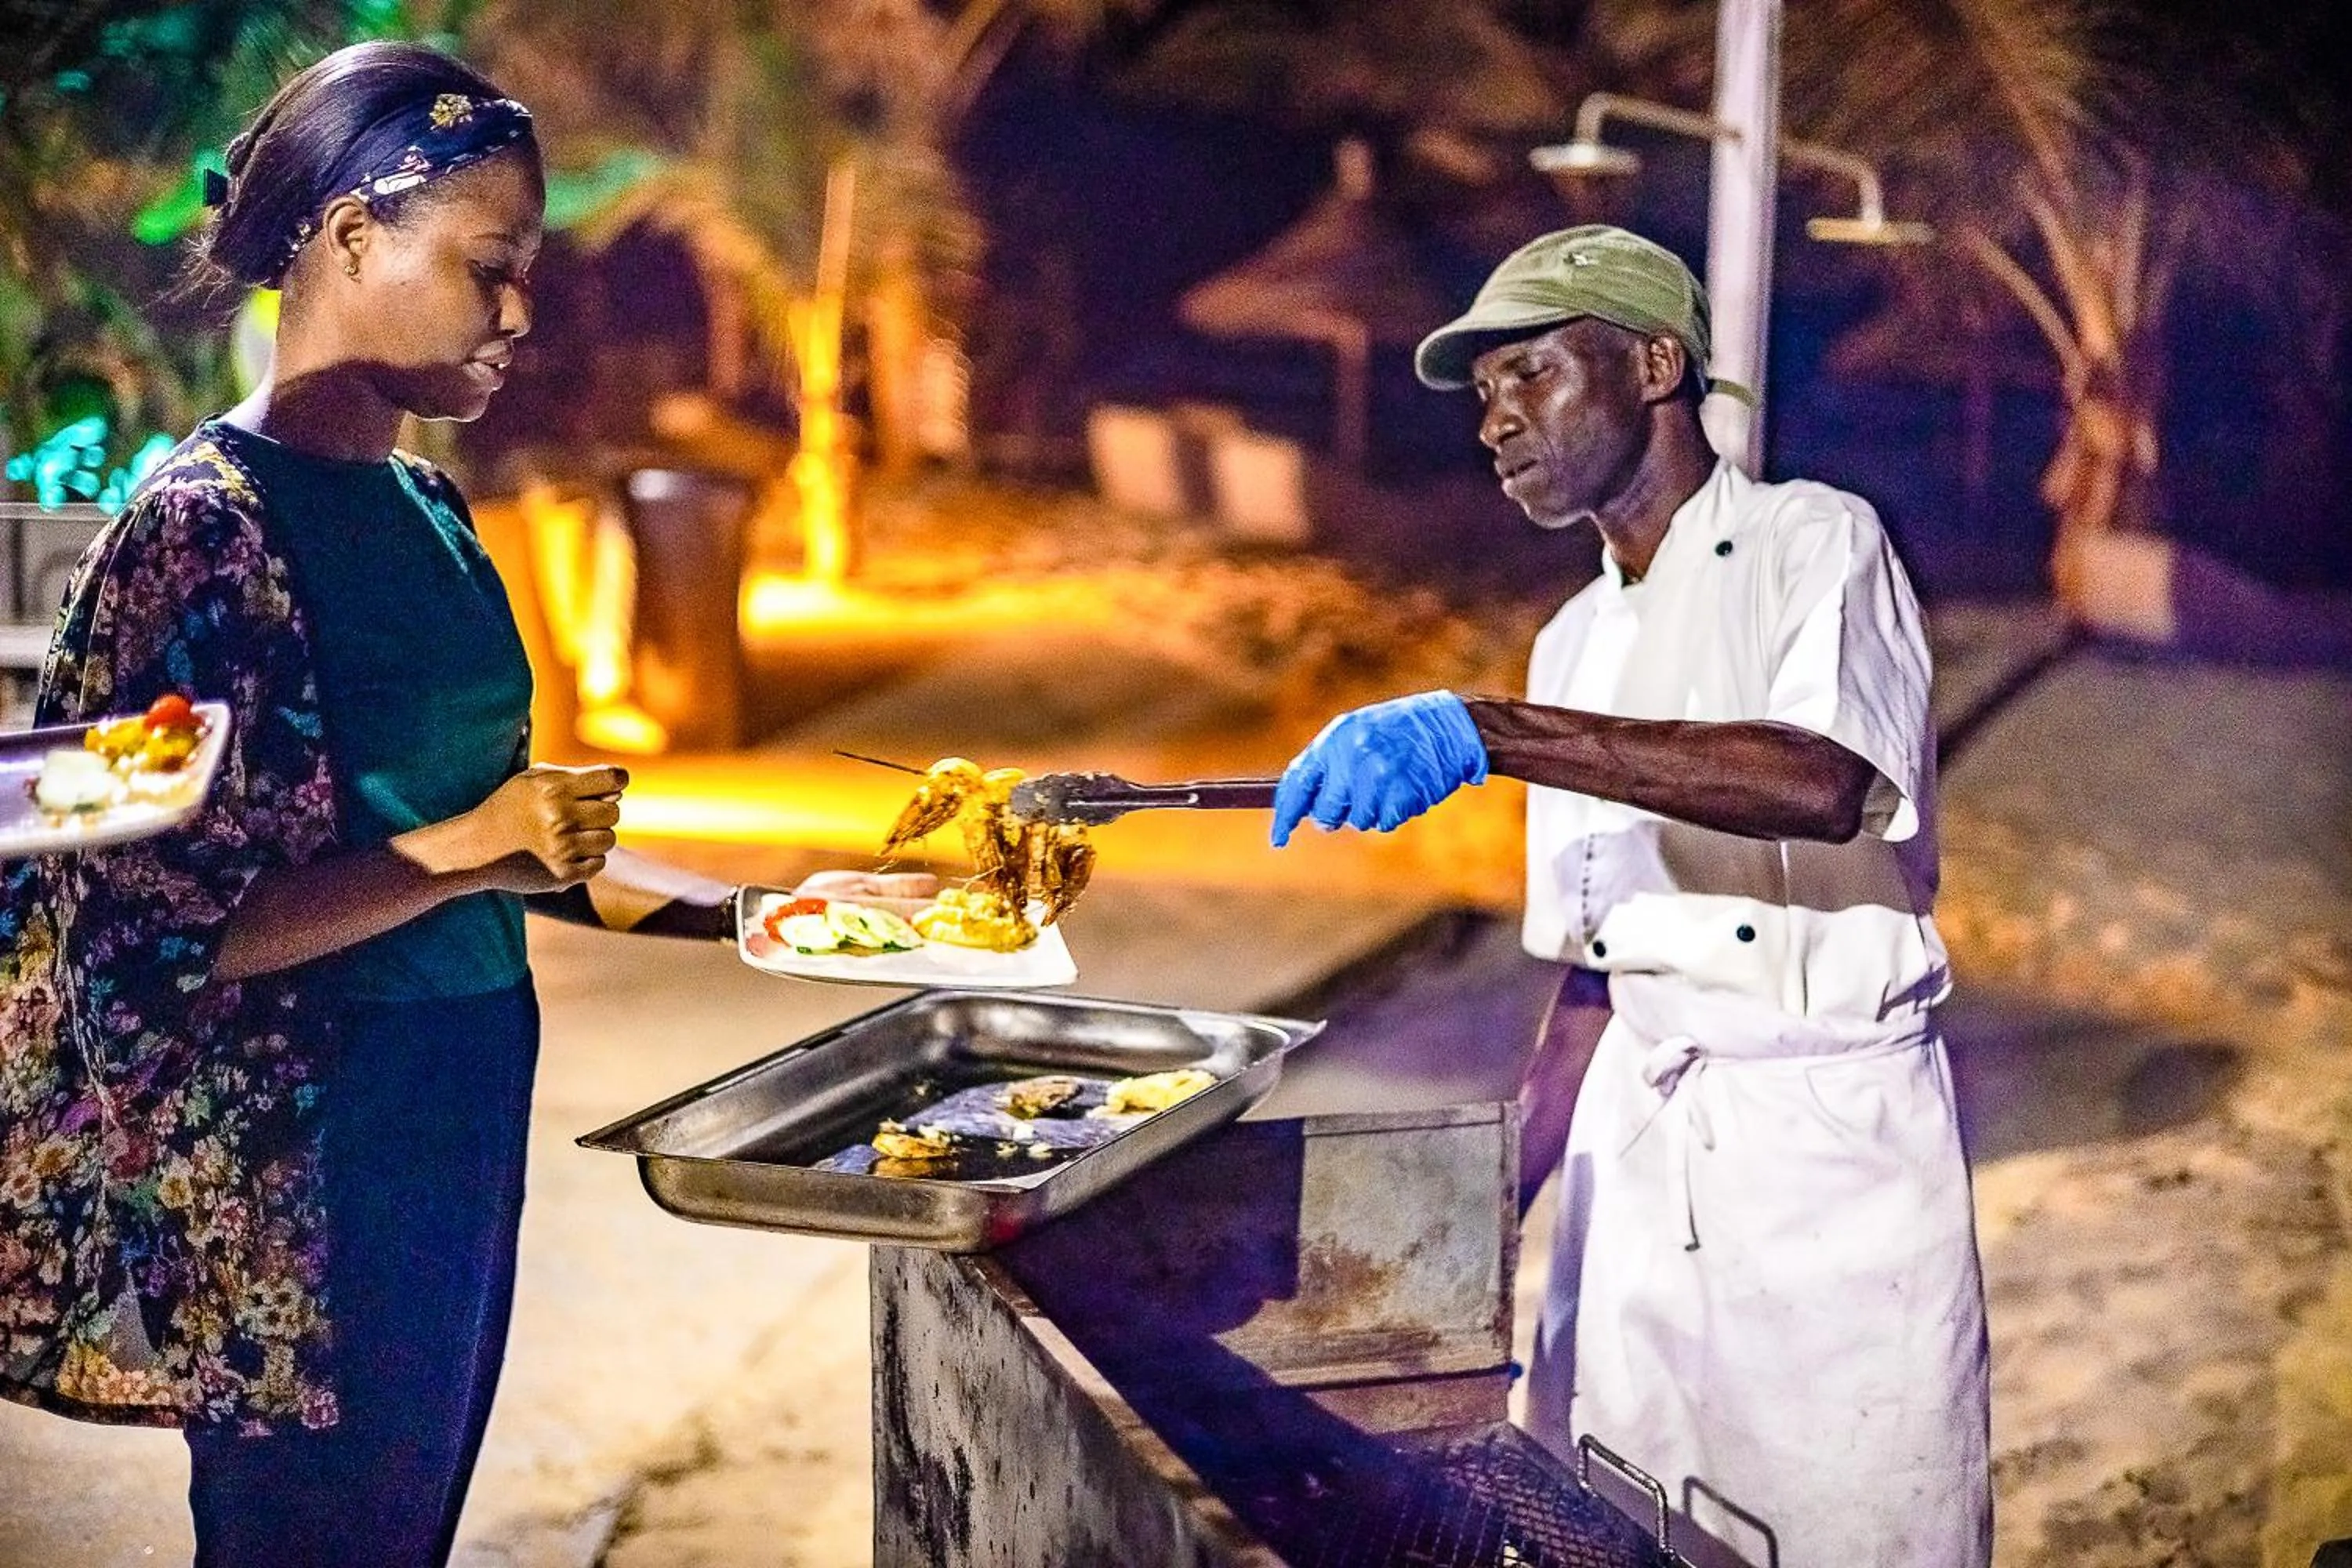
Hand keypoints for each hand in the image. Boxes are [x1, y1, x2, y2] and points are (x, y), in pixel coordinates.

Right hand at [461, 764, 627, 892]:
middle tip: (577, 816)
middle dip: (600, 813)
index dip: (618, 781)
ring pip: (609, 839)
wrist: (476, 848)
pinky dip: (587, 860)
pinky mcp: (562, 874)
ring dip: (594, 838)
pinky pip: (598, 864)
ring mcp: (562, 847)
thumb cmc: (510, 808)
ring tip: (570, 836)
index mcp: (555, 788)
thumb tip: (618, 790)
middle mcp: (560, 816)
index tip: (611, 786)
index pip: (613, 778)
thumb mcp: (533, 781)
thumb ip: (575, 777)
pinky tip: (567, 854)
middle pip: (614, 812)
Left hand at [1270, 691, 1486, 846]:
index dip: (1284, 815)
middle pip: (1325, 813)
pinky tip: (1408, 789)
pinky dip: (1396, 813)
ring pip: (1358, 821)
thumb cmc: (1400, 730)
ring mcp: (1377, 775)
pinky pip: (1386, 823)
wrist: (1452, 723)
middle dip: (1336, 815)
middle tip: (1358, 800)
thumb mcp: (1357, 732)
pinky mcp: (1402, 792)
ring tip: (1391, 784)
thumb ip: (1329, 763)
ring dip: (1372, 812)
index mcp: (1335, 737)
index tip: (1278, 839)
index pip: (1296, 783)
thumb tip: (1303, 805)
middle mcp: (1352, 756)